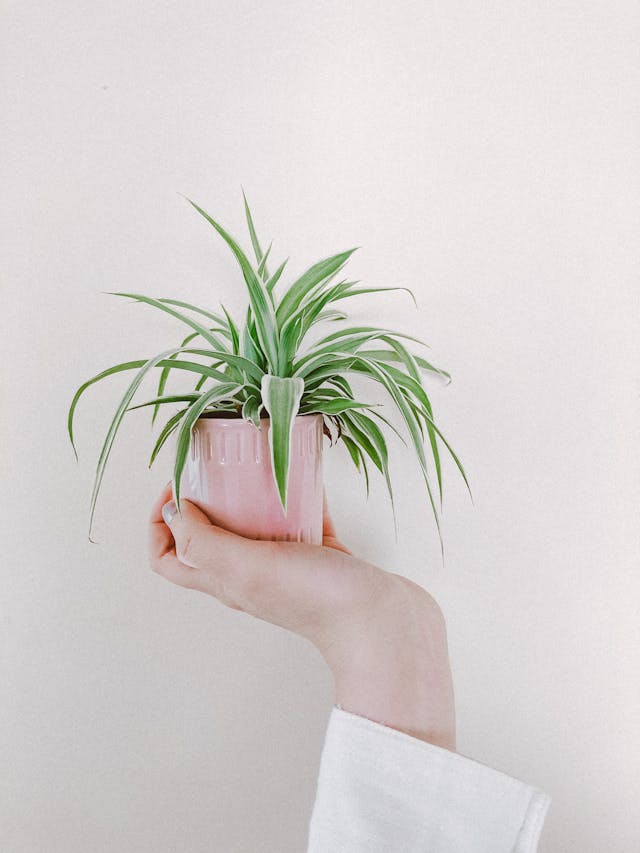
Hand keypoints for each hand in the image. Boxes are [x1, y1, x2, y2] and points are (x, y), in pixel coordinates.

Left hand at [149, 483, 455, 750]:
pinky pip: (304, 517)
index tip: (178, 486)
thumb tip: (172, 511)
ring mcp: (288, 564)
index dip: (161, 524)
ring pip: (257, 522)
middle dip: (207, 496)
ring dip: (253, 492)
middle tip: (219, 464)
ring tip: (260, 461)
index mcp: (224, 580)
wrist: (383, 623)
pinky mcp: (324, 554)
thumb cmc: (315, 600)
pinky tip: (308, 473)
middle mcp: (250, 573)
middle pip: (211, 534)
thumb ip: (204, 542)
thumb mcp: (247, 568)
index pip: (170, 558)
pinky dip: (301, 494)